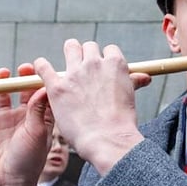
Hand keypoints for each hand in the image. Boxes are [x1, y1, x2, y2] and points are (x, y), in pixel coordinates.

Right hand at [0, 63, 52, 185]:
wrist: (7, 183)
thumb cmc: (29, 160)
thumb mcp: (38, 132)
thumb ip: (38, 109)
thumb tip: (44, 87)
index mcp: (40, 118)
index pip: (41, 94)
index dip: (41, 81)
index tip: (42, 70)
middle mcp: (22, 116)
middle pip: (21, 91)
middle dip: (21, 78)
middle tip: (23, 68)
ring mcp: (3, 120)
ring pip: (0, 95)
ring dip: (0, 82)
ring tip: (1, 74)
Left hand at [35, 40, 148, 174]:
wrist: (108, 139)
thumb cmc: (121, 122)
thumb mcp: (130, 96)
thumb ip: (133, 82)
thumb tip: (146, 77)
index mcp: (115, 64)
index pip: (109, 50)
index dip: (105, 59)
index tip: (102, 69)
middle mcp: (95, 63)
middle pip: (89, 46)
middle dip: (87, 55)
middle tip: (85, 70)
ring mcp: (75, 73)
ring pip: (71, 47)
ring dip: (70, 54)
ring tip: (68, 66)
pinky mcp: (57, 86)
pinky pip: (44, 66)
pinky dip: (41, 66)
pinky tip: (41, 68)